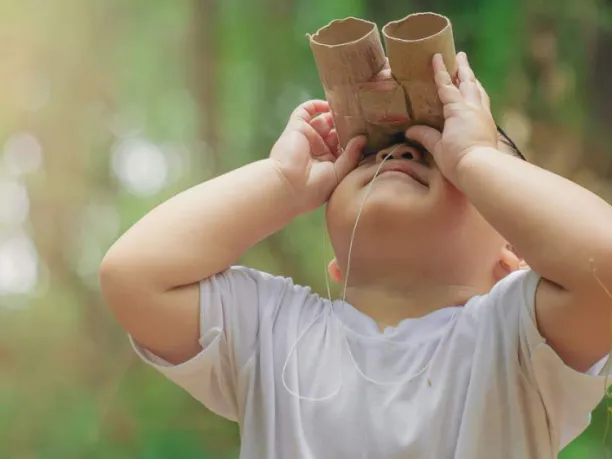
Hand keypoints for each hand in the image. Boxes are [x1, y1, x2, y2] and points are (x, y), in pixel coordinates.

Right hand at [270, 100, 365, 211]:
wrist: (288, 186)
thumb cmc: (315, 188)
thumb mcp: (339, 174)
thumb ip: (352, 156)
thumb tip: (363, 138)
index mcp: (328, 164)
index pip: (344, 147)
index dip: (355, 140)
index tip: (370, 133)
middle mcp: (318, 150)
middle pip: (335, 132)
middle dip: (347, 126)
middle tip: (361, 118)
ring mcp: (308, 138)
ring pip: (323, 121)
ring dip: (335, 116)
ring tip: (349, 109)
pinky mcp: (297, 127)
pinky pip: (305, 111)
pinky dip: (316, 105)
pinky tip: (329, 104)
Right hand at [404, 52, 497, 184]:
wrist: (481, 168)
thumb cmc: (456, 158)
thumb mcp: (438, 147)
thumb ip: (426, 136)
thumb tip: (410, 131)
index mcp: (457, 109)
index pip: (446, 86)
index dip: (440, 71)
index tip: (437, 56)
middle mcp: (472, 107)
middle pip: (468, 82)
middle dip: (463, 68)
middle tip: (461, 55)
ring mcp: (483, 115)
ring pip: (479, 91)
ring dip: (473, 80)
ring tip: (470, 74)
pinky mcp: (489, 125)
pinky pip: (483, 103)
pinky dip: (479, 95)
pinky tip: (477, 97)